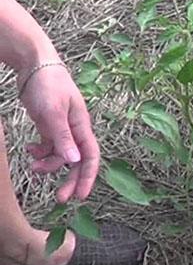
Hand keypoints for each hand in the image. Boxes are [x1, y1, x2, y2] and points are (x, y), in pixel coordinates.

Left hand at [18, 64, 99, 202]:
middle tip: (60, 199)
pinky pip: (48, 147)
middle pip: (77, 161)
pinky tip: (29, 150)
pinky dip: (39, 153)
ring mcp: (62, 128)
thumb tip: (74, 161)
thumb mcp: (53, 112)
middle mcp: (74, 130)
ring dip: (48, 165)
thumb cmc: (48, 84)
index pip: (90, 156)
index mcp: (81, 126)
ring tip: (33, 166)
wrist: (35, 65)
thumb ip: (63, 137)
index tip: (80, 195)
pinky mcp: (49, 126)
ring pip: (60, 156)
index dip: (88, 177)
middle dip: (70, 180)